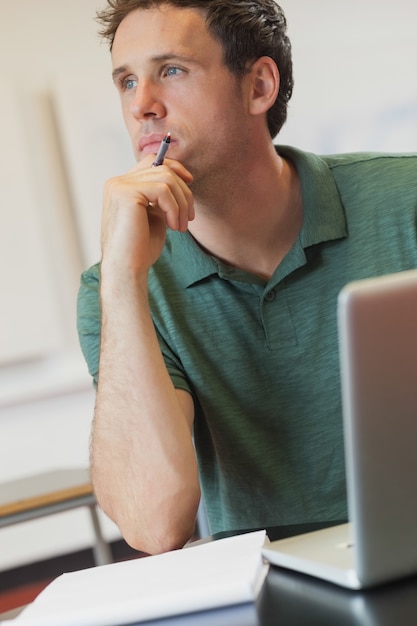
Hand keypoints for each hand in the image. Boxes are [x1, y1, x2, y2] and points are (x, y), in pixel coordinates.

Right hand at [100, 156, 193, 275]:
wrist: (127, 269)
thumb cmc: (140, 249)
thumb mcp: (155, 216)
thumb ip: (161, 198)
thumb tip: (181, 182)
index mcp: (122, 187)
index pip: (151, 161)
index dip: (174, 167)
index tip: (190, 182)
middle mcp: (117, 182)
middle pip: (163, 168)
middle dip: (183, 192)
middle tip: (188, 218)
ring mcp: (119, 186)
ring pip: (166, 178)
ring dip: (181, 203)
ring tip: (180, 226)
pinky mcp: (125, 193)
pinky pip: (162, 190)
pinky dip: (174, 208)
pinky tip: (173, 226)